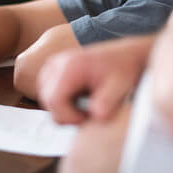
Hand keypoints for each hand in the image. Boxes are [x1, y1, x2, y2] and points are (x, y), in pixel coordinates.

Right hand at [37, 35, 153, 124]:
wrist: (125, 54)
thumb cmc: (123, 69)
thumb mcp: (120, 86)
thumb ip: (108, 102)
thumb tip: (97, 116)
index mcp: (70, 65)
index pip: (55, 100)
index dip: (69, 116)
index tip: (88, 118)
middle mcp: (56, 63)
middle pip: (48, 102)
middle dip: (68, 114)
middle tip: (90, 113)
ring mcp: (52, 66)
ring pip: (47, 100)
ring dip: (65, 109)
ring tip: (87, 104)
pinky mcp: (52, 70)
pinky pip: (48, 94)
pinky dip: (62, 102)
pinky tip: (80, 99)